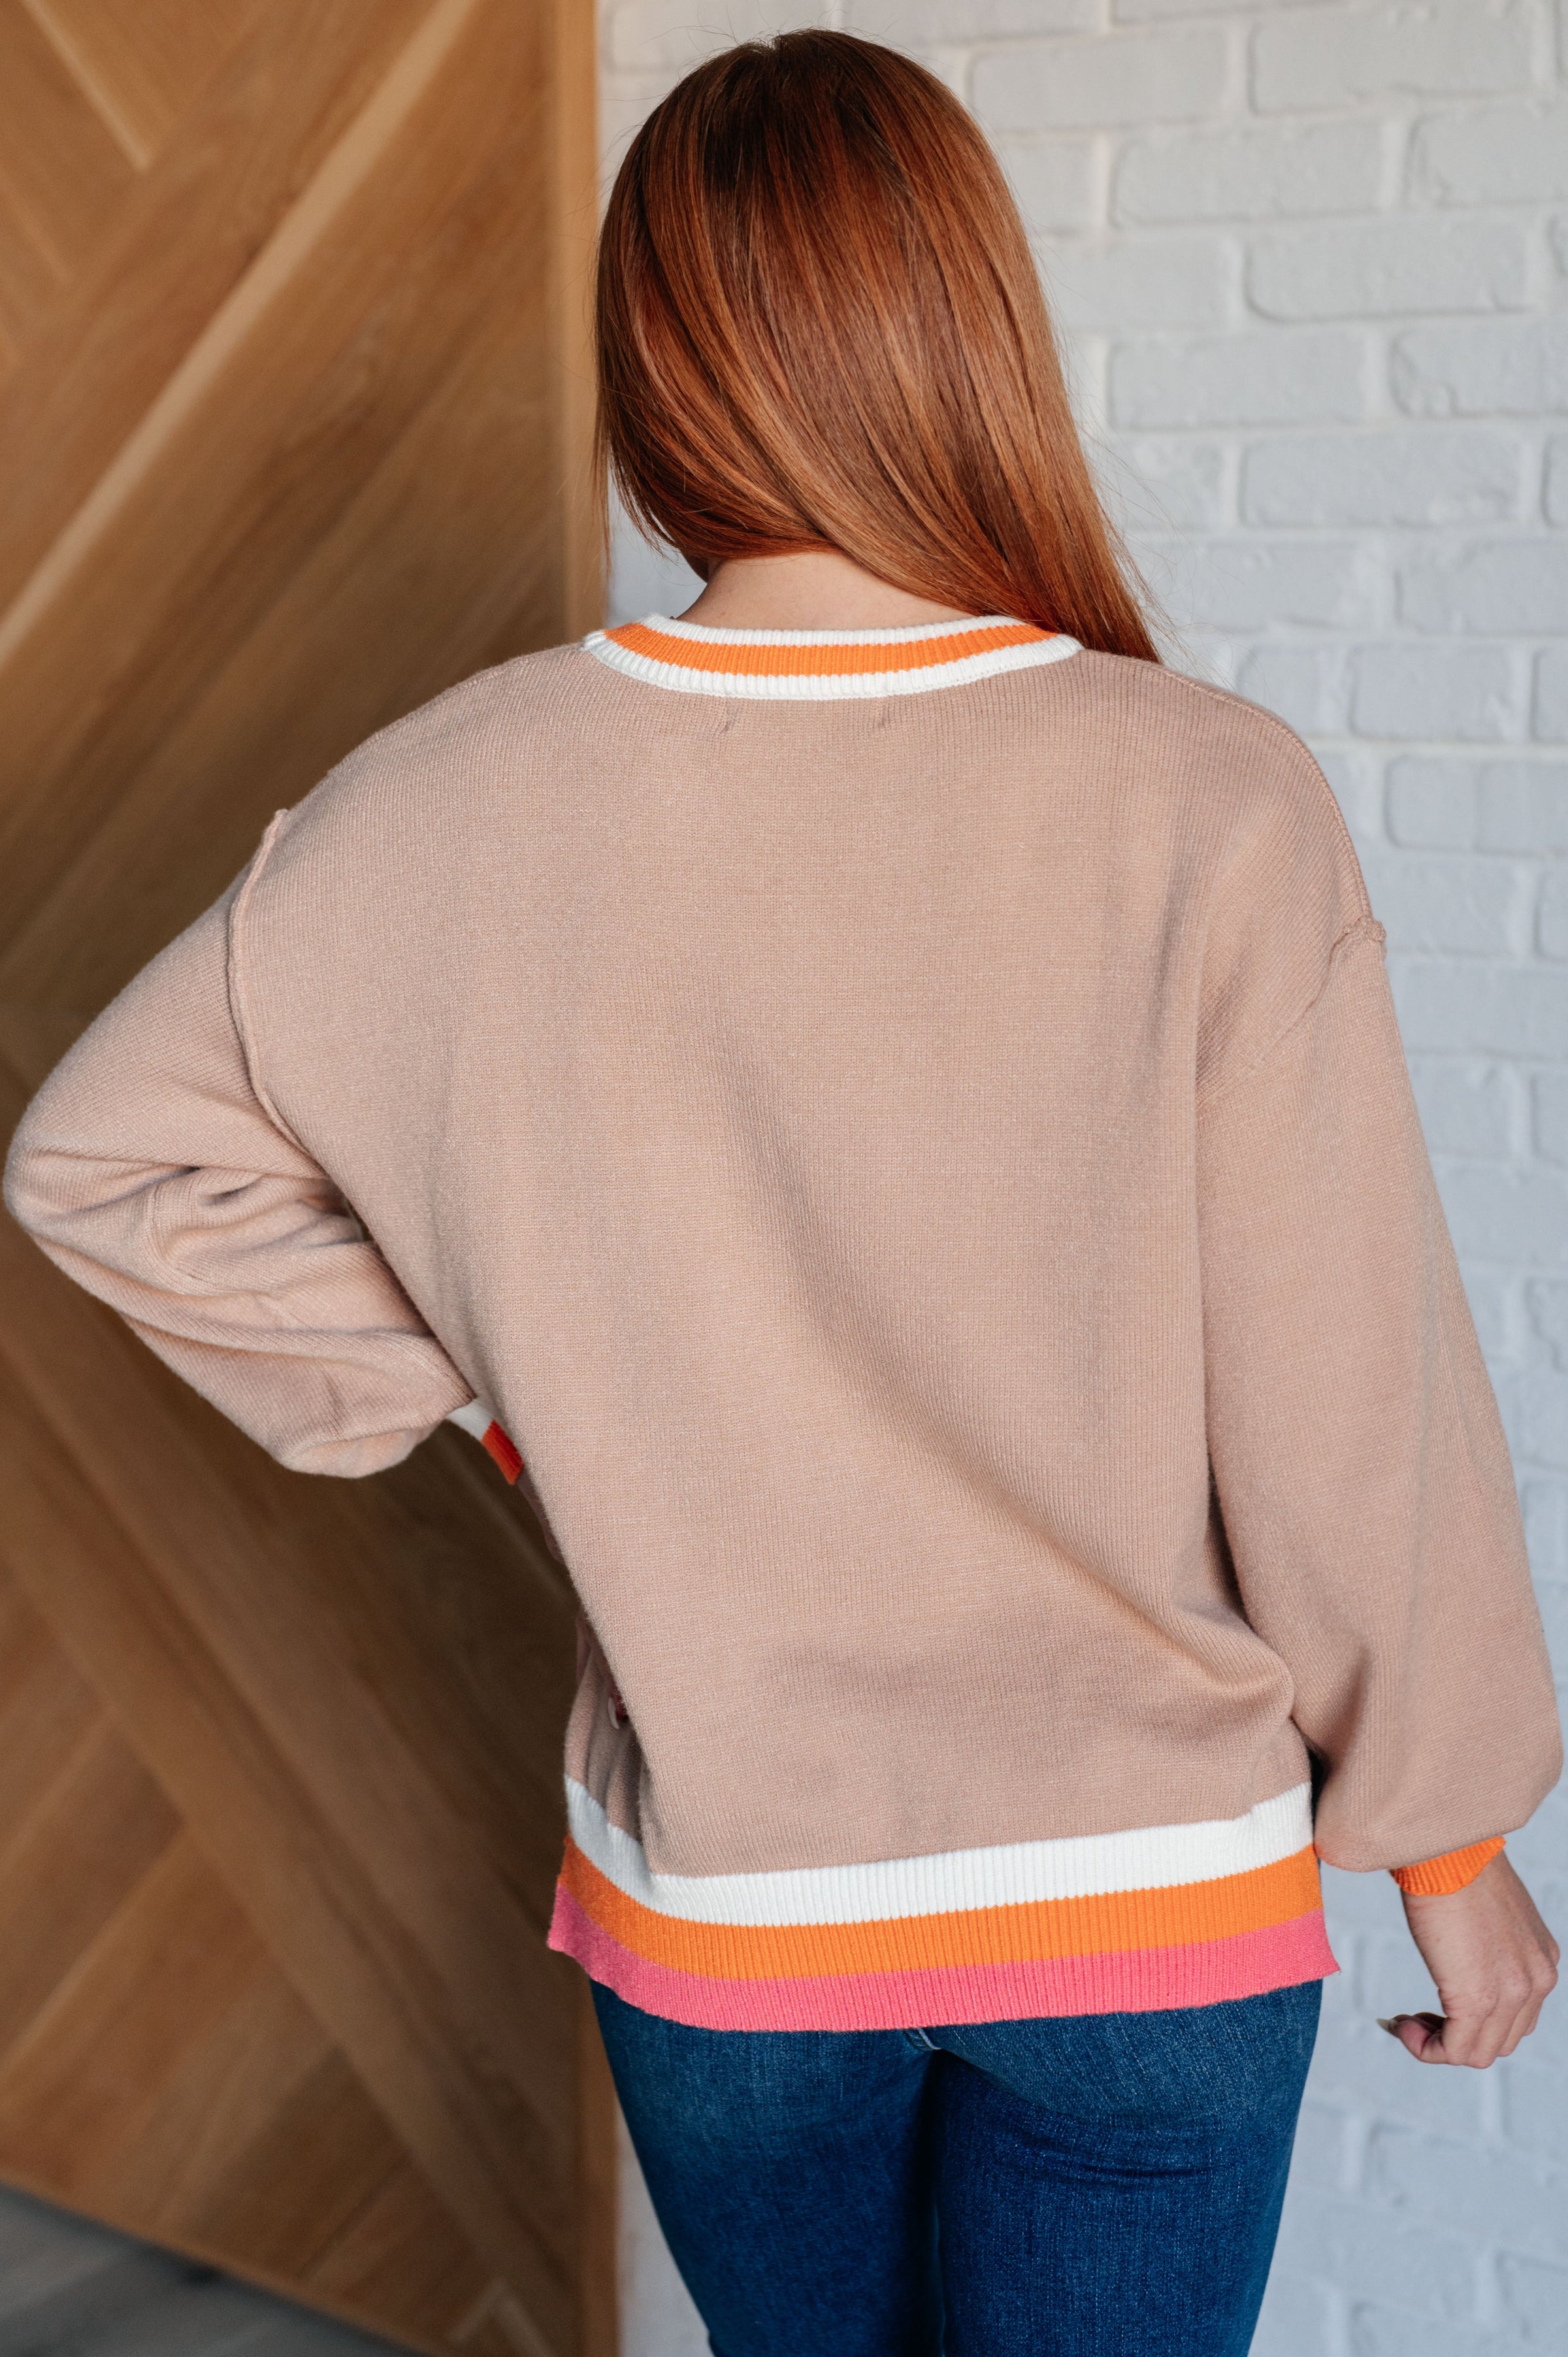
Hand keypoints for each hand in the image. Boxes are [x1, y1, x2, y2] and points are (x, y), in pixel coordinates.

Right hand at [1383, 1853, 1558, 2066]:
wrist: (1447, 1849)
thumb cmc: (1455, 1863)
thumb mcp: (1488, 1911)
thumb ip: (1487, 1941)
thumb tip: (1458, 1954)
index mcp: (1541, 1960)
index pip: (1516, 2017)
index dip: (1474, 2022)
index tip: (1436, 2008)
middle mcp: (1537, 1981)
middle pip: (1500, 2040)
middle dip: (1456, 2036)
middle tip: (1417, 2017)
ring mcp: (1513, 1993)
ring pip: (1479, 2053)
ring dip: (1439, 2045)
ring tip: (1407, 2021)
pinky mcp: (1478, 2000)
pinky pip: (1455, 2051)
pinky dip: (1426, 2048)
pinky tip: (1402, 2025)